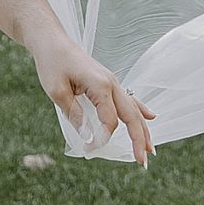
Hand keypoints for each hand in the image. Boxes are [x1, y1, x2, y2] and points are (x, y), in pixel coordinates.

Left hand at [31, 38, 156, 167]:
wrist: (51, 41)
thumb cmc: (52, 63)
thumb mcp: (57, 91)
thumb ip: (74, 114)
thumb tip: (87, 137)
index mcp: (100, 85)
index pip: (109, 120)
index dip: (102, 138)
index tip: (88, 149)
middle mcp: (111, 83)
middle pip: (131, 116)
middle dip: (138, 140)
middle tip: (142, 163)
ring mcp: (112, 82)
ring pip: (134, 109)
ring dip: (143, 129)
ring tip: (151, 150)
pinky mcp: (108, 82)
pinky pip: (129, 99)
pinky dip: (140, 110)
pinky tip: (152, 117)